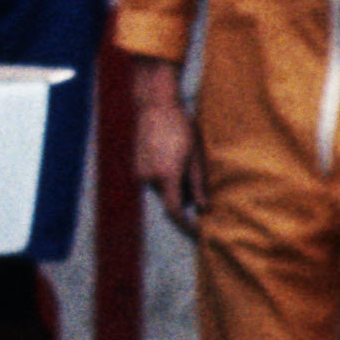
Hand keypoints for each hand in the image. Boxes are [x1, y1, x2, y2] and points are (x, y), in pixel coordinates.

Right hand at [129, 87, 199, 236]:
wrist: (154, 106)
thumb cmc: (180, 128)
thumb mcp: (195, 156)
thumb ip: (198, 185)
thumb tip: (203, 208)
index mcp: (166, 176)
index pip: (175, 211)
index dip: (186, 225)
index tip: (198, 233)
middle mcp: (148, 177)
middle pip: (169, 198)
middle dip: (184, 195)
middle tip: (196, 174)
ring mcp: (139, 171)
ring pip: (161, 188)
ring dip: (174, 183)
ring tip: (183, 157)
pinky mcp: (136, 165)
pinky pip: (153, 179)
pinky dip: (164, 175)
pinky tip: (171, 153)